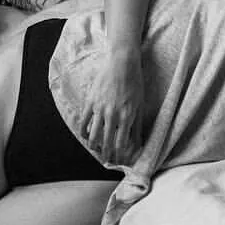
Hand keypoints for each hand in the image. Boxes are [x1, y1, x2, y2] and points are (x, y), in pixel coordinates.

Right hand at [80, 46, 143, 164]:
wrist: (122, 63)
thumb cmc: (134, 83)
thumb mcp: (140, 105)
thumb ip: (138, 126)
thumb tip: (139, 144)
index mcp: (127, 116)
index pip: (121, 143)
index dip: (119, 155)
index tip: (120, 161)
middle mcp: (112, 114)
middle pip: (106, 142)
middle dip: (107, 154)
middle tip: (107, 160)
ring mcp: (100, 108)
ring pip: (93, 134)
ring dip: (94, 146)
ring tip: (96, 150)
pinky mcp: (90, 101)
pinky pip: (83, 121)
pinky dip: (84, 131)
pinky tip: (87, 136)